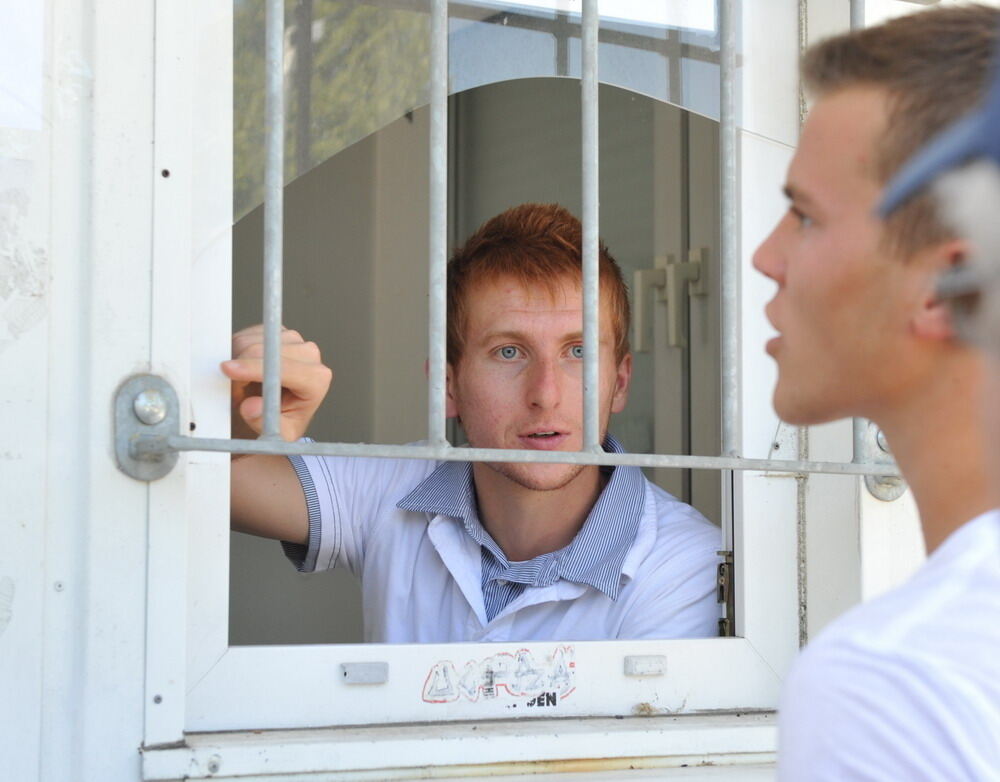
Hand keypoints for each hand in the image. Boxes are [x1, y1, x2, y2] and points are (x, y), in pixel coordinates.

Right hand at [221, 325, 332, 441]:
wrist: (279, 410)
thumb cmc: (282, 422)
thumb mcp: (277, 435)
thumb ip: (264, 422)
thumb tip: (252, 406)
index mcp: (316, 379)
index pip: (283, 368)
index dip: (253, 369)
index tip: (229, 371)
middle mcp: (309, 355)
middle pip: (266, 350)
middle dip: (241, 368)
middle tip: (234, 392)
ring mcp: (294, 340)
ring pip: (252, 341)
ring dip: (238, 361)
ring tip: (243, 385)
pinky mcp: (277, 331)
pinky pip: (248, 335)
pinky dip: (237, 352)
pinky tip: (245, 370)